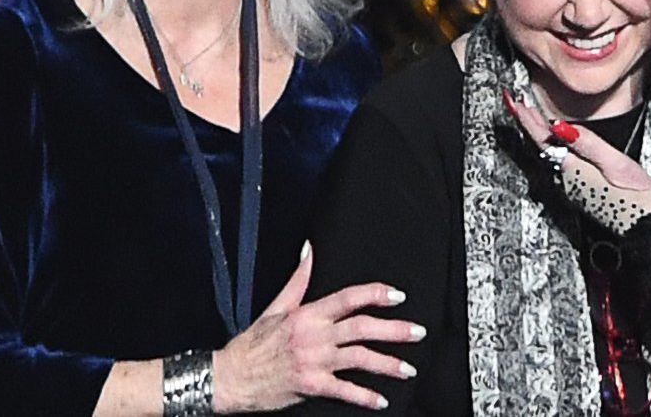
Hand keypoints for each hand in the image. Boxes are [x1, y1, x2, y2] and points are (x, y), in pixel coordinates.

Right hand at [210, 243, 424, 411]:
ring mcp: (314, 361)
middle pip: (362, 328)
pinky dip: (364, 396)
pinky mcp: (311, 385)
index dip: (376, 294)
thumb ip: (298, 279)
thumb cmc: (253, 343)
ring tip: (408, 369)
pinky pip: (344, 390)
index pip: (348, 298)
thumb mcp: (276, 306)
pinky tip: (381, 400)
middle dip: (394, 330)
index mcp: (308, 313)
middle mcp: (315, 335)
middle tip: (418, 331)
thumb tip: (309, 251)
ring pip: (359, 359)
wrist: (231, 376)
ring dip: (387, 364)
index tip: (398, 296)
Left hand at [504, 92, 650, 233]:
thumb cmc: (633, 195)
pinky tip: (555, 141)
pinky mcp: (579, 190)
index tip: (514, 101)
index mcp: (572, 168)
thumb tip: (558, 125)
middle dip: (528, 123)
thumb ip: (586, 143)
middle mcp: (566, 178)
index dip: (527, 118)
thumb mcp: (614, 163)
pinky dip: (551, 146)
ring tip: (530, 116)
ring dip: (538, 134)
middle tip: (516, 103)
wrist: (643, 227)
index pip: (543, 138)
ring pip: (548, 154)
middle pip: (541, 146)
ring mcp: (571, 186)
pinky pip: (558, 162)